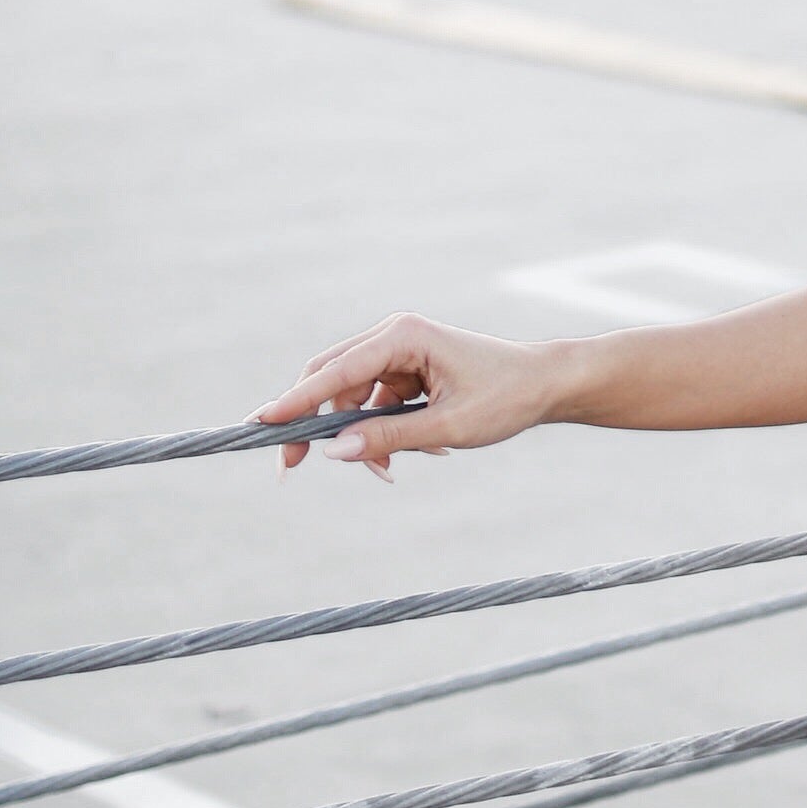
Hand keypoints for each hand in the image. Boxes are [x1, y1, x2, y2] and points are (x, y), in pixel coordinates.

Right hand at [259, 318, 561, 481]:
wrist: (545, 385)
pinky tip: (414, 454)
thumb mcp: (449, 425)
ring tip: (389, 471)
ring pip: (350, 399)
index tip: (261, 424)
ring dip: (359, 438)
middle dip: (312, 424)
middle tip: (290, 467)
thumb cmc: (506, 397)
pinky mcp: (404, 371)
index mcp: (403, 336)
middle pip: (329, 380)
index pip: (334, 371)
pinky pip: (372, 406)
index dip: (295, 400)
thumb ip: (390, 438)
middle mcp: (394, 336)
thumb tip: (334, 450)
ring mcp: (397, 353)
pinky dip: (379, 434)